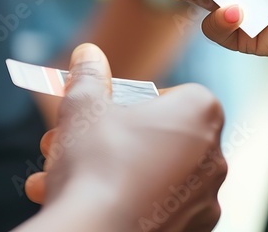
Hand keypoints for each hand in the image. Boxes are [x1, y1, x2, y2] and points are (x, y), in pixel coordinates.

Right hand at [24, 44, 226, 231]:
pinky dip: (120, 203)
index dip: (130, 101)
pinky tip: (77, 203)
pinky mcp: (190, 231)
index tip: (100, 112)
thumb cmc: (96, 162)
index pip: (171, 94)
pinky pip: (152, 208)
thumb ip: (89, 75)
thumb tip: (89, 54)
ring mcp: (204, 200)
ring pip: (148, 176)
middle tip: (64, 141)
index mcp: (199, 113)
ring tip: (54, 177)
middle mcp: (212, 157)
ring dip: (103, 172)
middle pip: (154, 137)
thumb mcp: (83, 105)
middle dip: (104, 139)